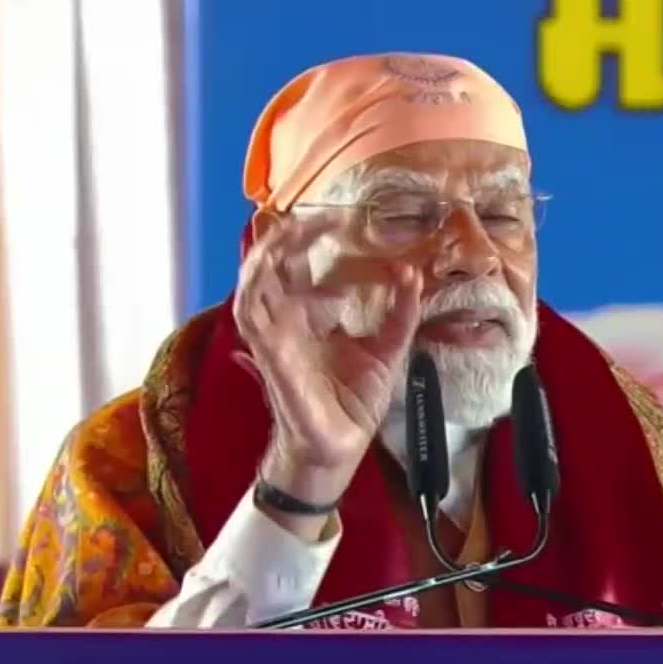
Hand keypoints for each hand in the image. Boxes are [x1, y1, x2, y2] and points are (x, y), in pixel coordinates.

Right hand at [232, 207, 422, 537]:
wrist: (341, 448)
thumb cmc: (353, 401)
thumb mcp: (388, 349)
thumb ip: (400, 312)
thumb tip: (410, 273)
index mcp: (310, 314)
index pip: (303, 264)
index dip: (317, 236)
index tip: (346, 218)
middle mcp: (288, 320)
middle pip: (275, 263)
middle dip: (293, 234)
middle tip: (322, 215)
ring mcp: (275, 336)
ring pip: (255, 281)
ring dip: (270, 251)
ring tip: (295, 227)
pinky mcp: (271, 356)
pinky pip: (252, 315)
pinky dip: (256, 286)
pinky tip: (270, 264)